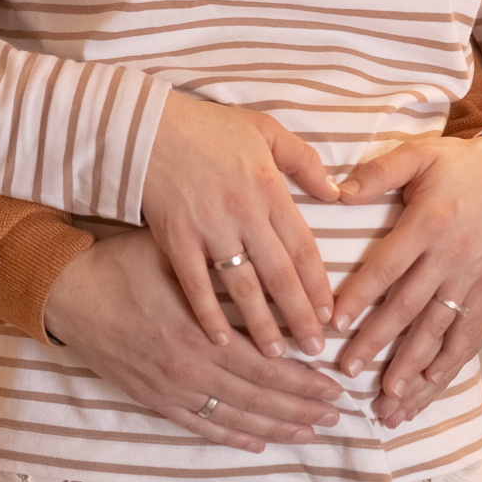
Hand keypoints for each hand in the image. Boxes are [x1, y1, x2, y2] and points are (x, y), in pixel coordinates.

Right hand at [43, 231, 345, 452]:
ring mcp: (170, 388)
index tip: (333, 386)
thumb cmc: (120, 266)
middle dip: (301, 409)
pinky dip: (231, 437)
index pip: (266, 366)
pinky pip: (200, 426)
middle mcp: (189, 368)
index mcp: (200, 332)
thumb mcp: (174, 259)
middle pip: (258, 397)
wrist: (67, 294)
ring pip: (235, 417)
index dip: (303, 380)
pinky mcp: (153, 398)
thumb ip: (219, 276)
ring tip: (309, 433)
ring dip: (276, 427)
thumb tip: (266, 281)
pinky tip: (256, 442)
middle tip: (335, 415)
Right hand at [143, 92, 339, 358]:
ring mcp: (208, 229)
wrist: (146, 127)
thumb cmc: (207, 126)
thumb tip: (335, 192)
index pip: (303, 247)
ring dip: (262, 325)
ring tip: (278, 355)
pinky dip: (210, 314)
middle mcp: (244, 214)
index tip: (331, 315)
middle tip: (315, 349)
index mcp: (269, 190)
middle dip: (300, 317)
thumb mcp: (264, 128)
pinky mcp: (176, 239)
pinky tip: (222, 340)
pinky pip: (196, 285)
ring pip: (243, 288)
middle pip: (280, 276)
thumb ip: (304, 160)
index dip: (318, 286)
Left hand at [330, 130, 481, 423]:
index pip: (388, 267)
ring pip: (439, 332)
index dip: (361, 296)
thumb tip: (336, 190)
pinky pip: (470, 336)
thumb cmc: (462, 164)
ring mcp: (473, 280)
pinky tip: (429, 388)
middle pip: (409, 308)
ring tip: (389, 401)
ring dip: (413, 369)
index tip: (335, 322)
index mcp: (429, 225)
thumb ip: (378, 173)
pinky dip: (450, 364)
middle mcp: (451, 258)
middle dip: (378, 343)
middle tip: (348, 371)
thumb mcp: (418, 153)